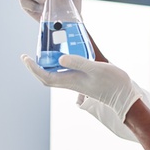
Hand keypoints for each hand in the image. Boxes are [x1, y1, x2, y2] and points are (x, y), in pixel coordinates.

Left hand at [21, 54, 139, 120]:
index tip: (25, 57)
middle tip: (29, 56)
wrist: (124, 96)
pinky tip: (63, 56)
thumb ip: (78, 62)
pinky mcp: (83, 80)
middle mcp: (71, 82)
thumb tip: (60, 58)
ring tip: (44, 53)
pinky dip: (59, 64)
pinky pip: (66, 73)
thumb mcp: (96, 69)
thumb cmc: (112, 83)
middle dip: (36, 67)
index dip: (33, 68)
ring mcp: (77, 82)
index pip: (45, 76)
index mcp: (71, 81)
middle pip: (47, 76)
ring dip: (46, 66)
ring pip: (55, 75)